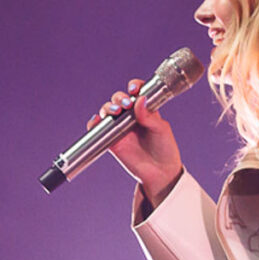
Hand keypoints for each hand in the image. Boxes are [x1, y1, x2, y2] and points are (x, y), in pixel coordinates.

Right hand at [93, 78, 184, 204]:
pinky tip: (96, 121)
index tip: (133, 88)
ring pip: (108, 110)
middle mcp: (131, 116)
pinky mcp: (112, 141)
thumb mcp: (161, 130)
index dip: (134, 86)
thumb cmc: (165, 149)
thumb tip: (140, 99)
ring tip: (115, 112)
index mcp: (145, 110)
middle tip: (126, 105)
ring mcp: (120, 128)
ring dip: (107, 107)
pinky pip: (98, 129)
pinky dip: (93, 123)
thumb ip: (150, 116)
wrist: (160, 173)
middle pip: (119, 99)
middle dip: (119, 98)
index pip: (137, 92)